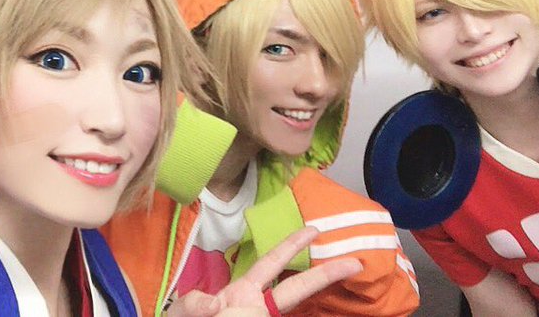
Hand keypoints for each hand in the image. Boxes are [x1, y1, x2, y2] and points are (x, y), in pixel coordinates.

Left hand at [167, 227, 362, 316]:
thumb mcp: (184, 312)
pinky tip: (325, 314)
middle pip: (296, 289)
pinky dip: (307, 316)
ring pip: (294, 311)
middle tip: (354, 261)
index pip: (271, 264)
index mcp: (242, 293)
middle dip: (323, 275)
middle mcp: (258, 307)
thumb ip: (194, 304)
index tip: (314, 230)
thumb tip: (213, 305)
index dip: (291, 246)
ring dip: (317, 300)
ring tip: (345, 277)